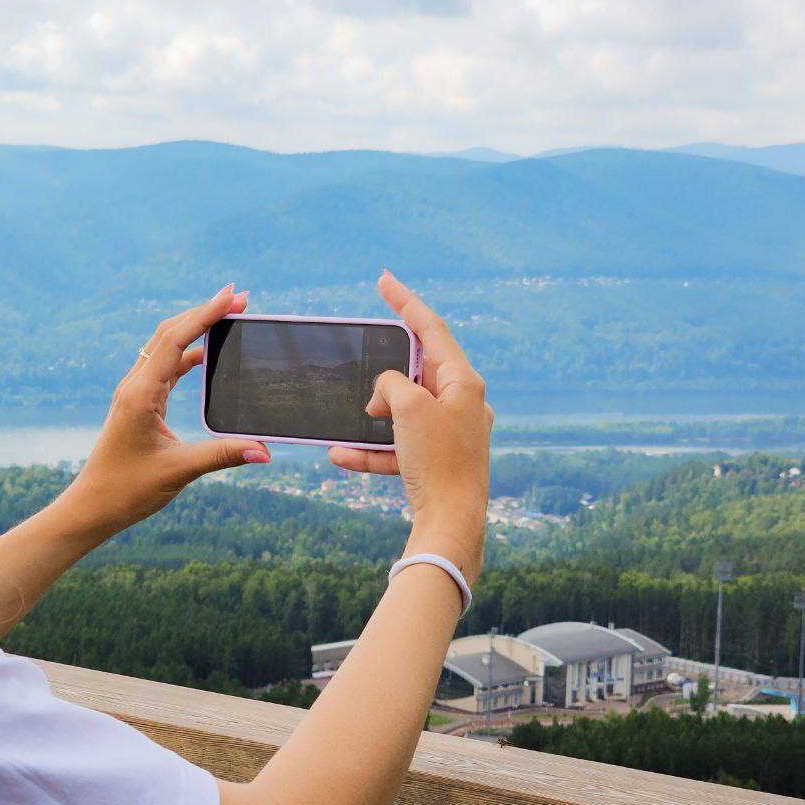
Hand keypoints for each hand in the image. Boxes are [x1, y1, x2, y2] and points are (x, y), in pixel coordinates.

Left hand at [59, 284, 271, 537]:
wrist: (92, 506)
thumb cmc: (126, 489)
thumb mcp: (178, 471)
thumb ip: (222, 455)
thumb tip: (264, 452)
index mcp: (140, 394)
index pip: (175, 340)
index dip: (205, 315)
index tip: (233, 297)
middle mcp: (135, 386)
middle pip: (169, 333)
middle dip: (204, 312)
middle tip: (240, 298)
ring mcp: (135, 393)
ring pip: (166, 347)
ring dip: (195, 329)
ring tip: (228, 317)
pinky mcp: (138, 404)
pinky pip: (165, 367)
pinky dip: (188, 354)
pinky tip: (207, 354)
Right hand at [329, 270, 492, 582]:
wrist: (451, 524)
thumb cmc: (437, 461)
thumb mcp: (407, 407)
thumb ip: (391, 383)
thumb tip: (384, 394)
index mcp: (464, 381)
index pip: (432, 328)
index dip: (405, 302)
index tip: (383, 280)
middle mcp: (462, 403)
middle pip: (417, 371)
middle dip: (385, 371)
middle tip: (366, 355)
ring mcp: (451, 433)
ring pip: (403, 411)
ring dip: (373, 416)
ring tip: (350, 417)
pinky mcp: (437, 462)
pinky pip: (398, 447)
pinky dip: (372, 449)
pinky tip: (340, 456)